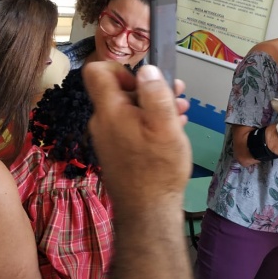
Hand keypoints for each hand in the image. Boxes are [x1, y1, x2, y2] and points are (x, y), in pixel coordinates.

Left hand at [83, 62, 190, 210]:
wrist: (147, 212)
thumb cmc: (158, 168)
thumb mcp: (165, 125)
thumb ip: (155, 93)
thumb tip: (147, 69)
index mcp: (109, 110)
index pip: (96, 71)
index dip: (120, 67)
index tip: (143, 79)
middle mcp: (102, 122)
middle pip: (119, 90)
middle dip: (148, 89)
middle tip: (176, 93)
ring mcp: (108, 139)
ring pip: (129, 110)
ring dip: (154, 106)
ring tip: (181, 111)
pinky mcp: (117, 153)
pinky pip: (131, 128)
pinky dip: (150, 124)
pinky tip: (173, 130)